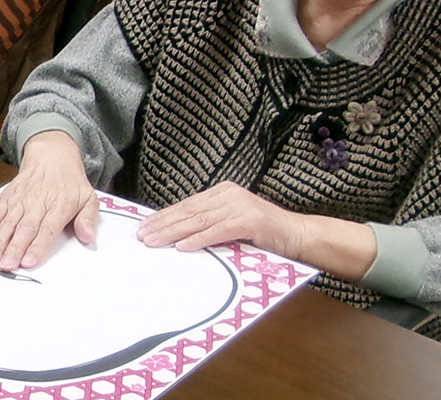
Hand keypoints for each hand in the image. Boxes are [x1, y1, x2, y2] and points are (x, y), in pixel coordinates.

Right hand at [0, 131, 99, 271]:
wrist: (52, 154)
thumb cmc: (70, 181)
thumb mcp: (88, 197)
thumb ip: (89, 219)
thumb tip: (89, 238)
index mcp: (59, 205)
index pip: (47, 229)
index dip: (37, 246)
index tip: (29, 261)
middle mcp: (38, 202)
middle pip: (25, 228)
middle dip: (14, 248)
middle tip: (7, 266)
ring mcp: (21, 198)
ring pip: (9, 222)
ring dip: (0, 241)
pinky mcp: (9, 195)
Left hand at [136, 181, 303, 255]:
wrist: (298, 235)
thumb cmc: (265, 235)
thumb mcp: (233, 225)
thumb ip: (211, 226)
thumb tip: (178, 237)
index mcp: (223, 193)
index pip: (187, 205)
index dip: (165, 216)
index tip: (145, 226)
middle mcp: (229, 194)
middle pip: (189, 211)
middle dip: (163, 224)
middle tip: (142, 235)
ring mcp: (240, 205)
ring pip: (199, 221)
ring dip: (174, 233)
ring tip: (155, 241)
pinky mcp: (250, 220)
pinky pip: (218, 231)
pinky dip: (199, 240)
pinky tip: (182, 246)